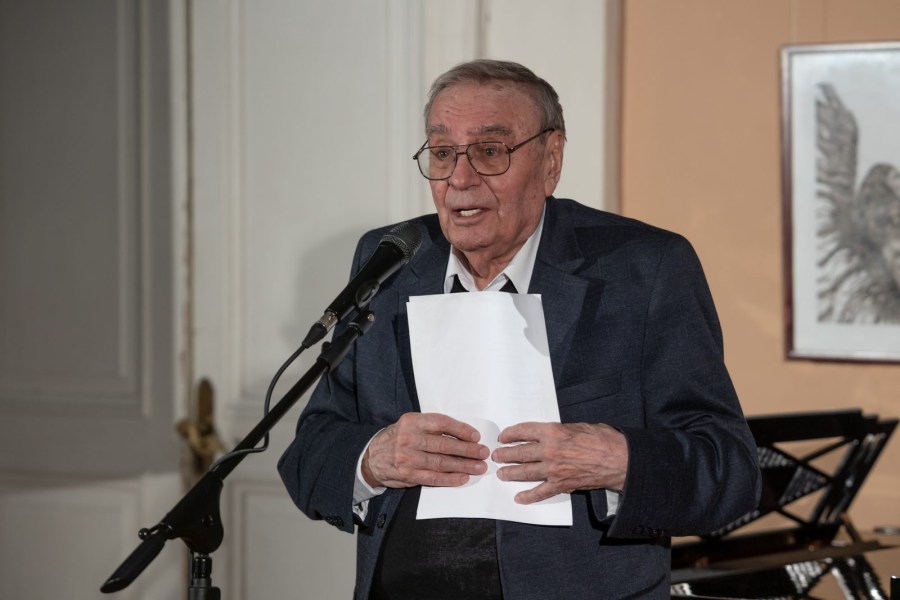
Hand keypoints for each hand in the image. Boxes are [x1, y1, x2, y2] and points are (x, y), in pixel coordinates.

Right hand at [361, 412, 489, 488]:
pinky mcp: (409, 475)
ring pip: (441, 462)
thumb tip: (462, 434)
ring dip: (464, 465)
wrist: (372, 457)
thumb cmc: (398, 438)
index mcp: (412, 421)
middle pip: (444, 444)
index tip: (476, 436)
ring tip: (479, 467)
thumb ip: (431, 427)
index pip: (441, 423)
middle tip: (483, 453)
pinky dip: (450, 479)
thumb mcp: (410, 424)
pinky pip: (434, 478)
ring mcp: (408, 458)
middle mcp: (409, 438)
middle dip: (467, 449)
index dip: (461, 429)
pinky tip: (463, 478)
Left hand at [491, 422, 627, 503]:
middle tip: (497, 455)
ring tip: (501, 473)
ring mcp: (554, 469)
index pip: (523, 431)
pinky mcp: (561, 484)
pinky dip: (528, 496)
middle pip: (520, 452)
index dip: (510, 434)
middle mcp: (549, 450)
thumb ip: (558, 431)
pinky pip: (540, 492)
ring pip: (525, 472)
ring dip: (510, 473)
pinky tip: (519, 497)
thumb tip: (547, 434)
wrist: (618, 459)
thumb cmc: (602, 439)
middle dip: (505, 454)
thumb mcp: (576, 426)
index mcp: (552, 432)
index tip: (503, 437)